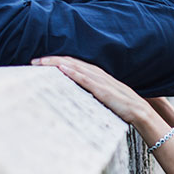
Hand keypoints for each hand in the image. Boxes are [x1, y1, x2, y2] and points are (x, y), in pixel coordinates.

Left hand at [32, 56, 148, 123]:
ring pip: (75, 67)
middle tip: (33, 61)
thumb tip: (74, 96)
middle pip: (71, 62)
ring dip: (57, 63)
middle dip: (51, 60)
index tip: (40, 63)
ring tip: (41, 62)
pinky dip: (73, 72)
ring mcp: (100, 81)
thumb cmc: (122, 106)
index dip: (56, 61)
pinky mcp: (103, 90)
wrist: (140, 112)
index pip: (73, 64)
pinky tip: (62, 69)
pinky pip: (86, 79)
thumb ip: (89, 93)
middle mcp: (97, 74)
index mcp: (97, 75)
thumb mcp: (102, 97)